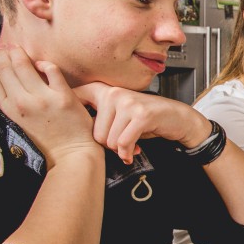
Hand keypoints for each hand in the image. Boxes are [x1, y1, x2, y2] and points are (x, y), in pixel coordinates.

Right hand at [0, 45, 98, 167]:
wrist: (72, 154)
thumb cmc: (46, 140)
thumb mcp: (19, 123)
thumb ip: (10, 104)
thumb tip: (3, 82)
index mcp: (9, 111)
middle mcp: (22, 103)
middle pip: (5, 69)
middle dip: (3, 54)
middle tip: (5, 46)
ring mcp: (43, 99)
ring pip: (24, 66)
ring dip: (18, 53)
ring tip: (18, 49)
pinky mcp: (64, 97)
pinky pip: (51, 70)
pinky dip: (44, 63)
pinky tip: (43, 65)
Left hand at [73, 83, 209, 163]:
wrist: (178, 117)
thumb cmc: (146, 118)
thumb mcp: (119, 112)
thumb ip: (100, 115)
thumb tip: (75, 129)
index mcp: (105, 91)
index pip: (76, 97)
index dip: (70, 114)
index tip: (65, 121)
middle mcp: (115, 93)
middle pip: (96, 133)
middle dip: (108, 145)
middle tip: (120, 144)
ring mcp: (128, 103)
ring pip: (109, 140)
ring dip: (120, 150)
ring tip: (129, 146)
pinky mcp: (141, 115)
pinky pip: (124, 142)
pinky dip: (128, 152)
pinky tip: (133, 152)